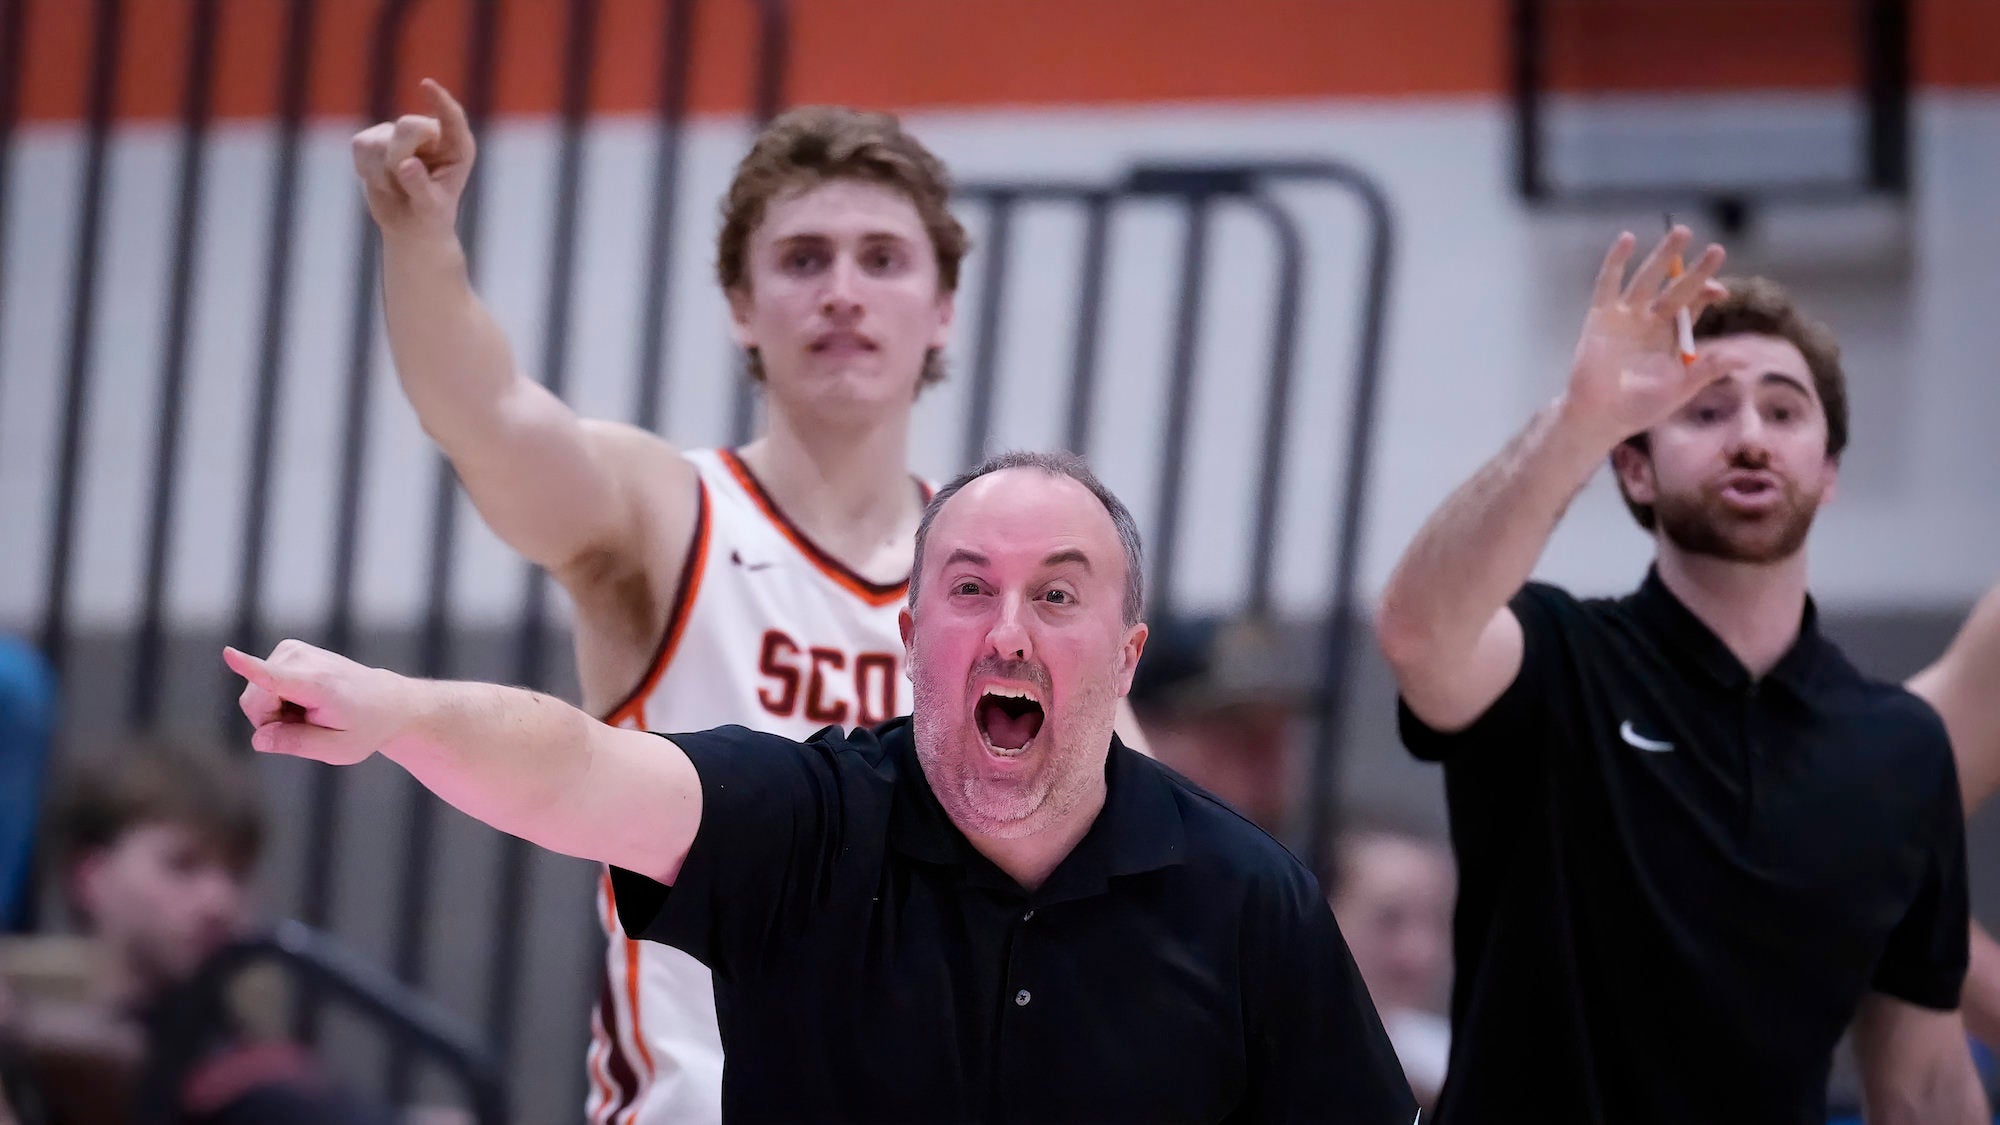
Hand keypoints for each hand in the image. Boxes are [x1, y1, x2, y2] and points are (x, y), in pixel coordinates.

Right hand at [222, 641, 412, 764]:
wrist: (386, 701)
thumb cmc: (364, 727)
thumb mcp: (338, 749)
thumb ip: (297, 744)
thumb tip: (259, 738)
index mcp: (320, 686)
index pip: (278, 678)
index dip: (250, 668)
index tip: (228, 654)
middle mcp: (304, 660)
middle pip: (254, 701)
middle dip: (270, 722)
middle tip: (308, 724)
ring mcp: (294, 649)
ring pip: (253, 694)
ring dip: (276, 711)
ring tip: (311, 711)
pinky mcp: (288, 648)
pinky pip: (260, 684)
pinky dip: (278, 698)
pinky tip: (305, 700)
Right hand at [350, 78, 475, 239]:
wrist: (409, 227)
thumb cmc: (430, 217)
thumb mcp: (430, 208)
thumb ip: (420, 186)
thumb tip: (406, 164)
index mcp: (457, 147)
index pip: (451, 116)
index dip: (439, 100)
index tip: (426, 85)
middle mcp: (431, 134)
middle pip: (407, 127)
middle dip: (399, 157)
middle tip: (403, 184)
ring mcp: (400, 133)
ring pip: (379, 141)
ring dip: (382, 174)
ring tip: (396, 188)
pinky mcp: (374, 139)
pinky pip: (360, 146)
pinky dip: (366, 170)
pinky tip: (381, 182)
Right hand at [1563, 227, 1727, 444]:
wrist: (1599, 417)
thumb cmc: (1639, 408)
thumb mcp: (1679, 389)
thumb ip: (1708, 370)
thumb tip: (1746, 358)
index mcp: (1672, 336)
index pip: (1695, 304)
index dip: (1708, 291)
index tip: (1720, 291)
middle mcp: (1651, 320)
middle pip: (1677, 287)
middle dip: (1695, 269)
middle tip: (1717, 249)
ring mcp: (1625, 316)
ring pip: (1648, 278)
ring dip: (1664, 256)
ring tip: (1681, 232)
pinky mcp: (1600, 316)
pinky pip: (1608, 284)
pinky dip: (1615, 262)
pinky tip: (1627, 238)